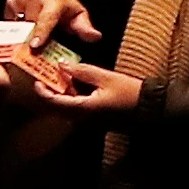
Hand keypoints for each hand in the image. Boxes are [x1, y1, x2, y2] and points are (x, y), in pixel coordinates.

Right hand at [7, 0, 103, 50]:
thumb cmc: (69, 12)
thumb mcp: (80, 19)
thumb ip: (85, 29)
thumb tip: (95, 36)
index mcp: (55, 2)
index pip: (46, 19)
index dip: (41, 32)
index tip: (34, 45)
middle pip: (30, 24)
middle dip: (30, 40)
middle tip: (31, 55)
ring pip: (18, 24)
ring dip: (21, 36)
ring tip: (23, 48)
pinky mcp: (12, 3)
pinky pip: (9, 19)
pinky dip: (13, 28)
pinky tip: (20, 34)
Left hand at [14, 61, 144, 119]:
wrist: (151, 108)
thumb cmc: (130, 92)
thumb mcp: (105, 77)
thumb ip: (82, 71)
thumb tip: (61, 65)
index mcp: (83, 109)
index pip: (54, 102)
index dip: (42, 91)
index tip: (37, 79)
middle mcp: (83, 119)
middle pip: (57, 108)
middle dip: (49, 93)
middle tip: (45, 77)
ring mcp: (88, 122)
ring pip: (66, 110)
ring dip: (60, 96)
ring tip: (59, 78)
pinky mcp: (95, 121)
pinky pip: (76, 111)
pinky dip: (71, 99)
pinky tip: (74, 86)